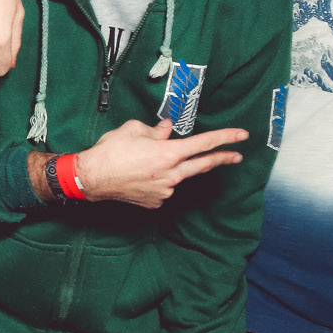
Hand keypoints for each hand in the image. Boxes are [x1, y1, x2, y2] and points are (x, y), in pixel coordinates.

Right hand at [72, 119, 247, 208]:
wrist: (91, 179)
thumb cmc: (110, 152)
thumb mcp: (133, 130)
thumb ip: (156, 130)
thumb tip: (167, 130)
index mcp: (168, 153)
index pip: (204, 144)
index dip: (225, 138)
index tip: (241, 135)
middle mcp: (171, 174)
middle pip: (203, 165)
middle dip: (222, 159)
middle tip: (236, 157)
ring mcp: (164, 191)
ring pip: (177, 176)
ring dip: (171, 167)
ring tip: (144, 162)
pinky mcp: (155, 202)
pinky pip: (163, 188)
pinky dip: (158, 180)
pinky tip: (140, 176)